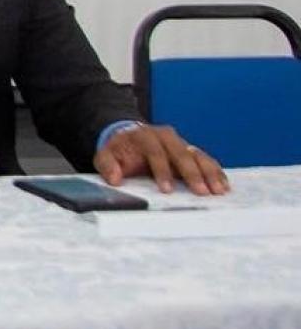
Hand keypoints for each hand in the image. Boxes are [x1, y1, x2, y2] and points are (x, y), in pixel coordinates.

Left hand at [95, 124, 228, 195]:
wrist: (129, 137)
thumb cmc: (119, 150)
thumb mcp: (106, 155)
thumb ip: (108, 165)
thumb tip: (115, 179)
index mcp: (145, 136)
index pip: (155, 153)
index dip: (162, 171)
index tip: (167, 190)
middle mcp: (166, 137)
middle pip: (182, 154)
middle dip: (192, 173)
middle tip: (201, 192)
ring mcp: (180, 142)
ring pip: (198, 155)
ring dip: (209, 173)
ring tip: (218, 190)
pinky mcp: (190, 150)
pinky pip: (206, 159)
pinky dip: (215, 171)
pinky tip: (223, 185)